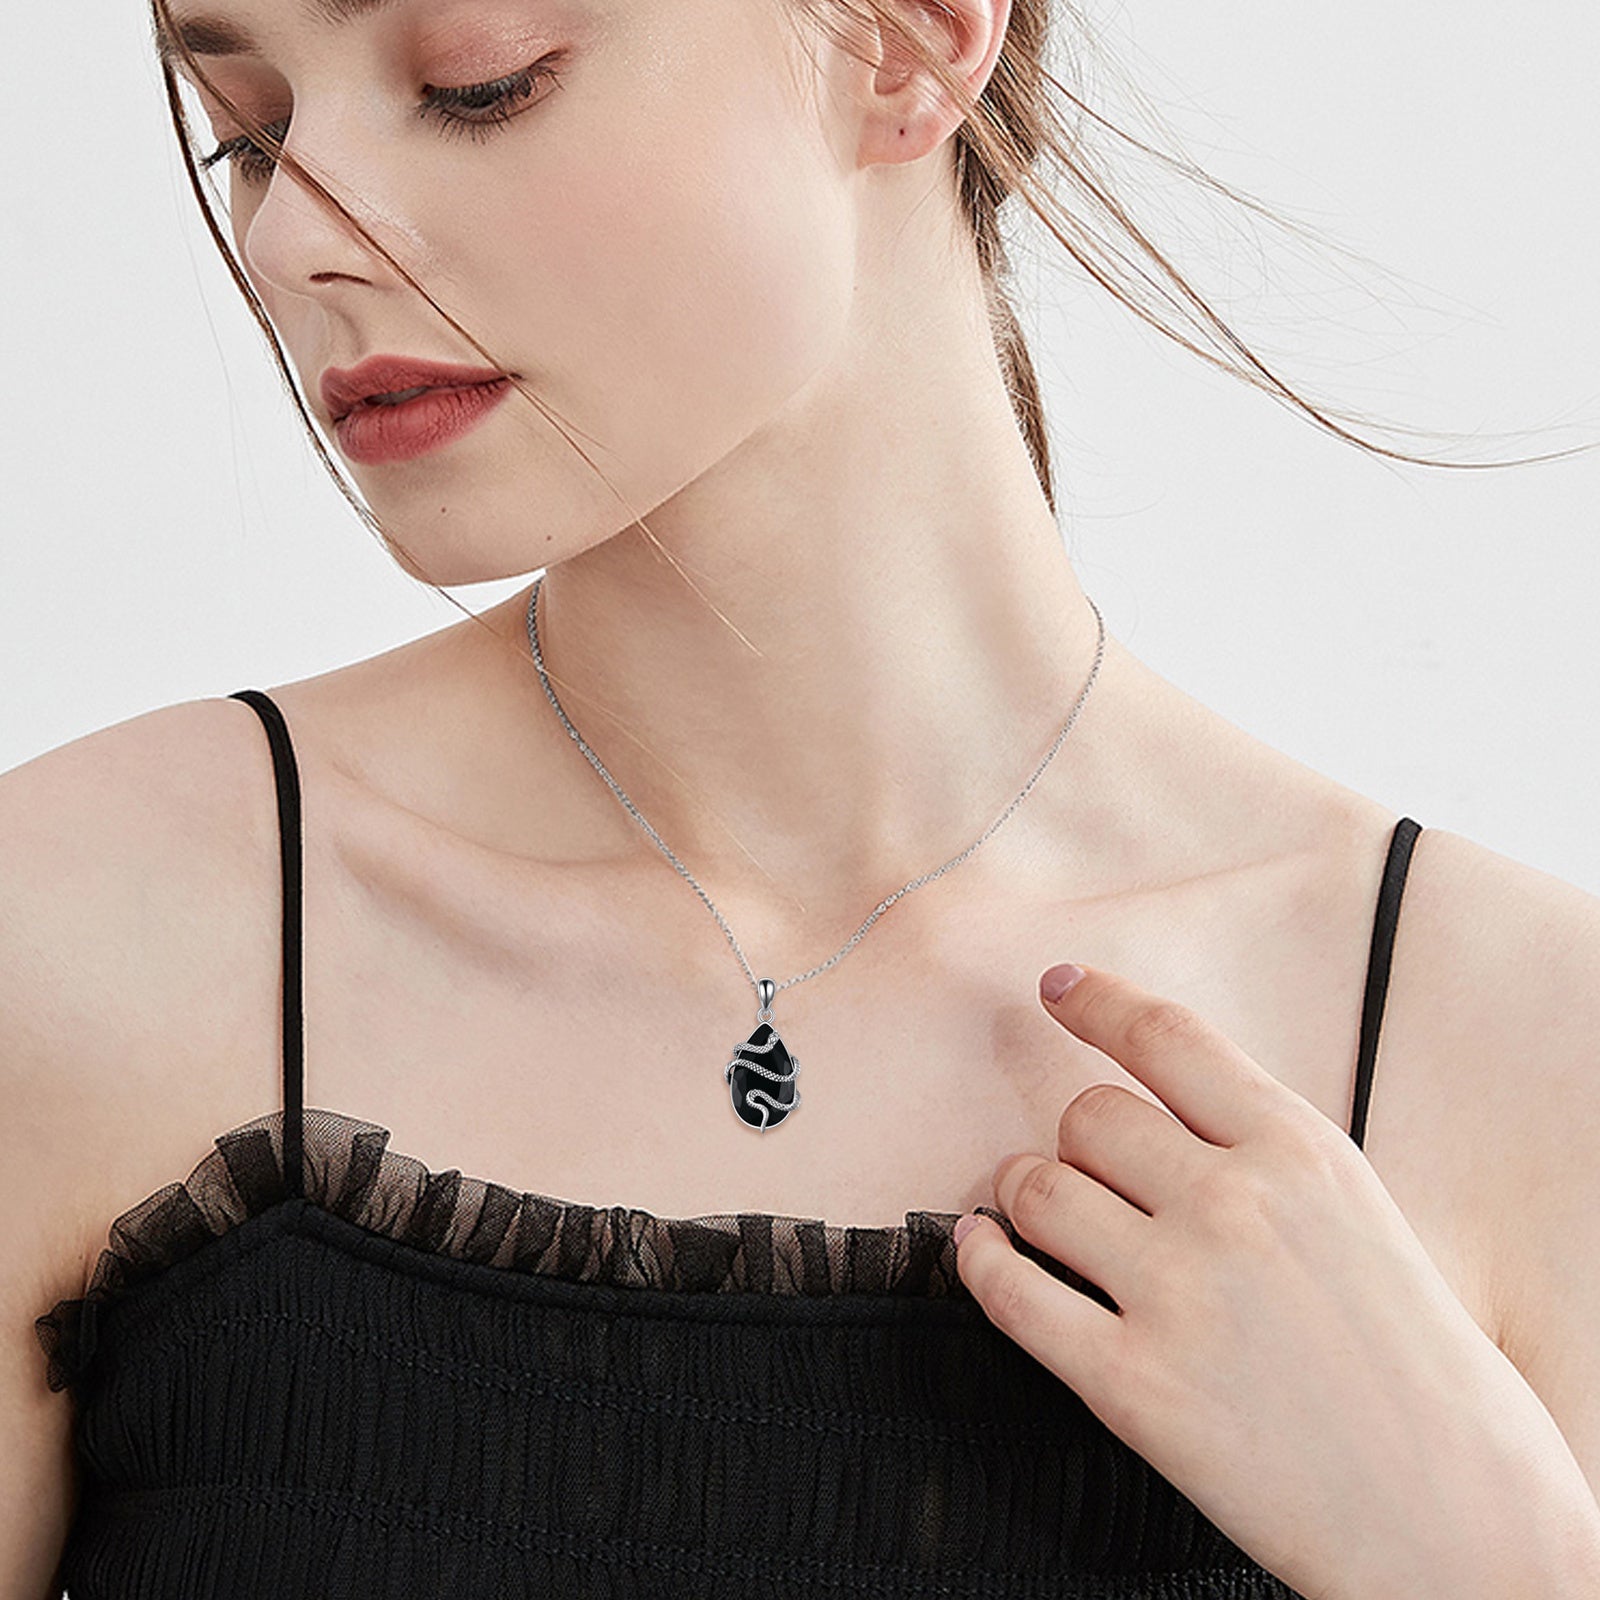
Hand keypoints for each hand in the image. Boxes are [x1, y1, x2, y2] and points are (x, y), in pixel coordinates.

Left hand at [953, 962, 1568, 1599]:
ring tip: (1030, 1215)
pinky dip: (980, 1263)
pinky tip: (982, 1254)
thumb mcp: (1359, 1215)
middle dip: (1075, 1140)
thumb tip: (1159, 1111)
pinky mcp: (1135, 1386)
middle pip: (1088, 1114)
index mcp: (1301, 1152)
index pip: (1167, 1037)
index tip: (1058, 986)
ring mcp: (1180, 1294)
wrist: (1465, 1525)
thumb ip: (1261, 1152)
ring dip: (1020, 1195)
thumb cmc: (1420, 1370)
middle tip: (1083, 1172)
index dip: (1097, 1001)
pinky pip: (1009, 1292)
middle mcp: (1234, 1205)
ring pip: (1037, 1186)